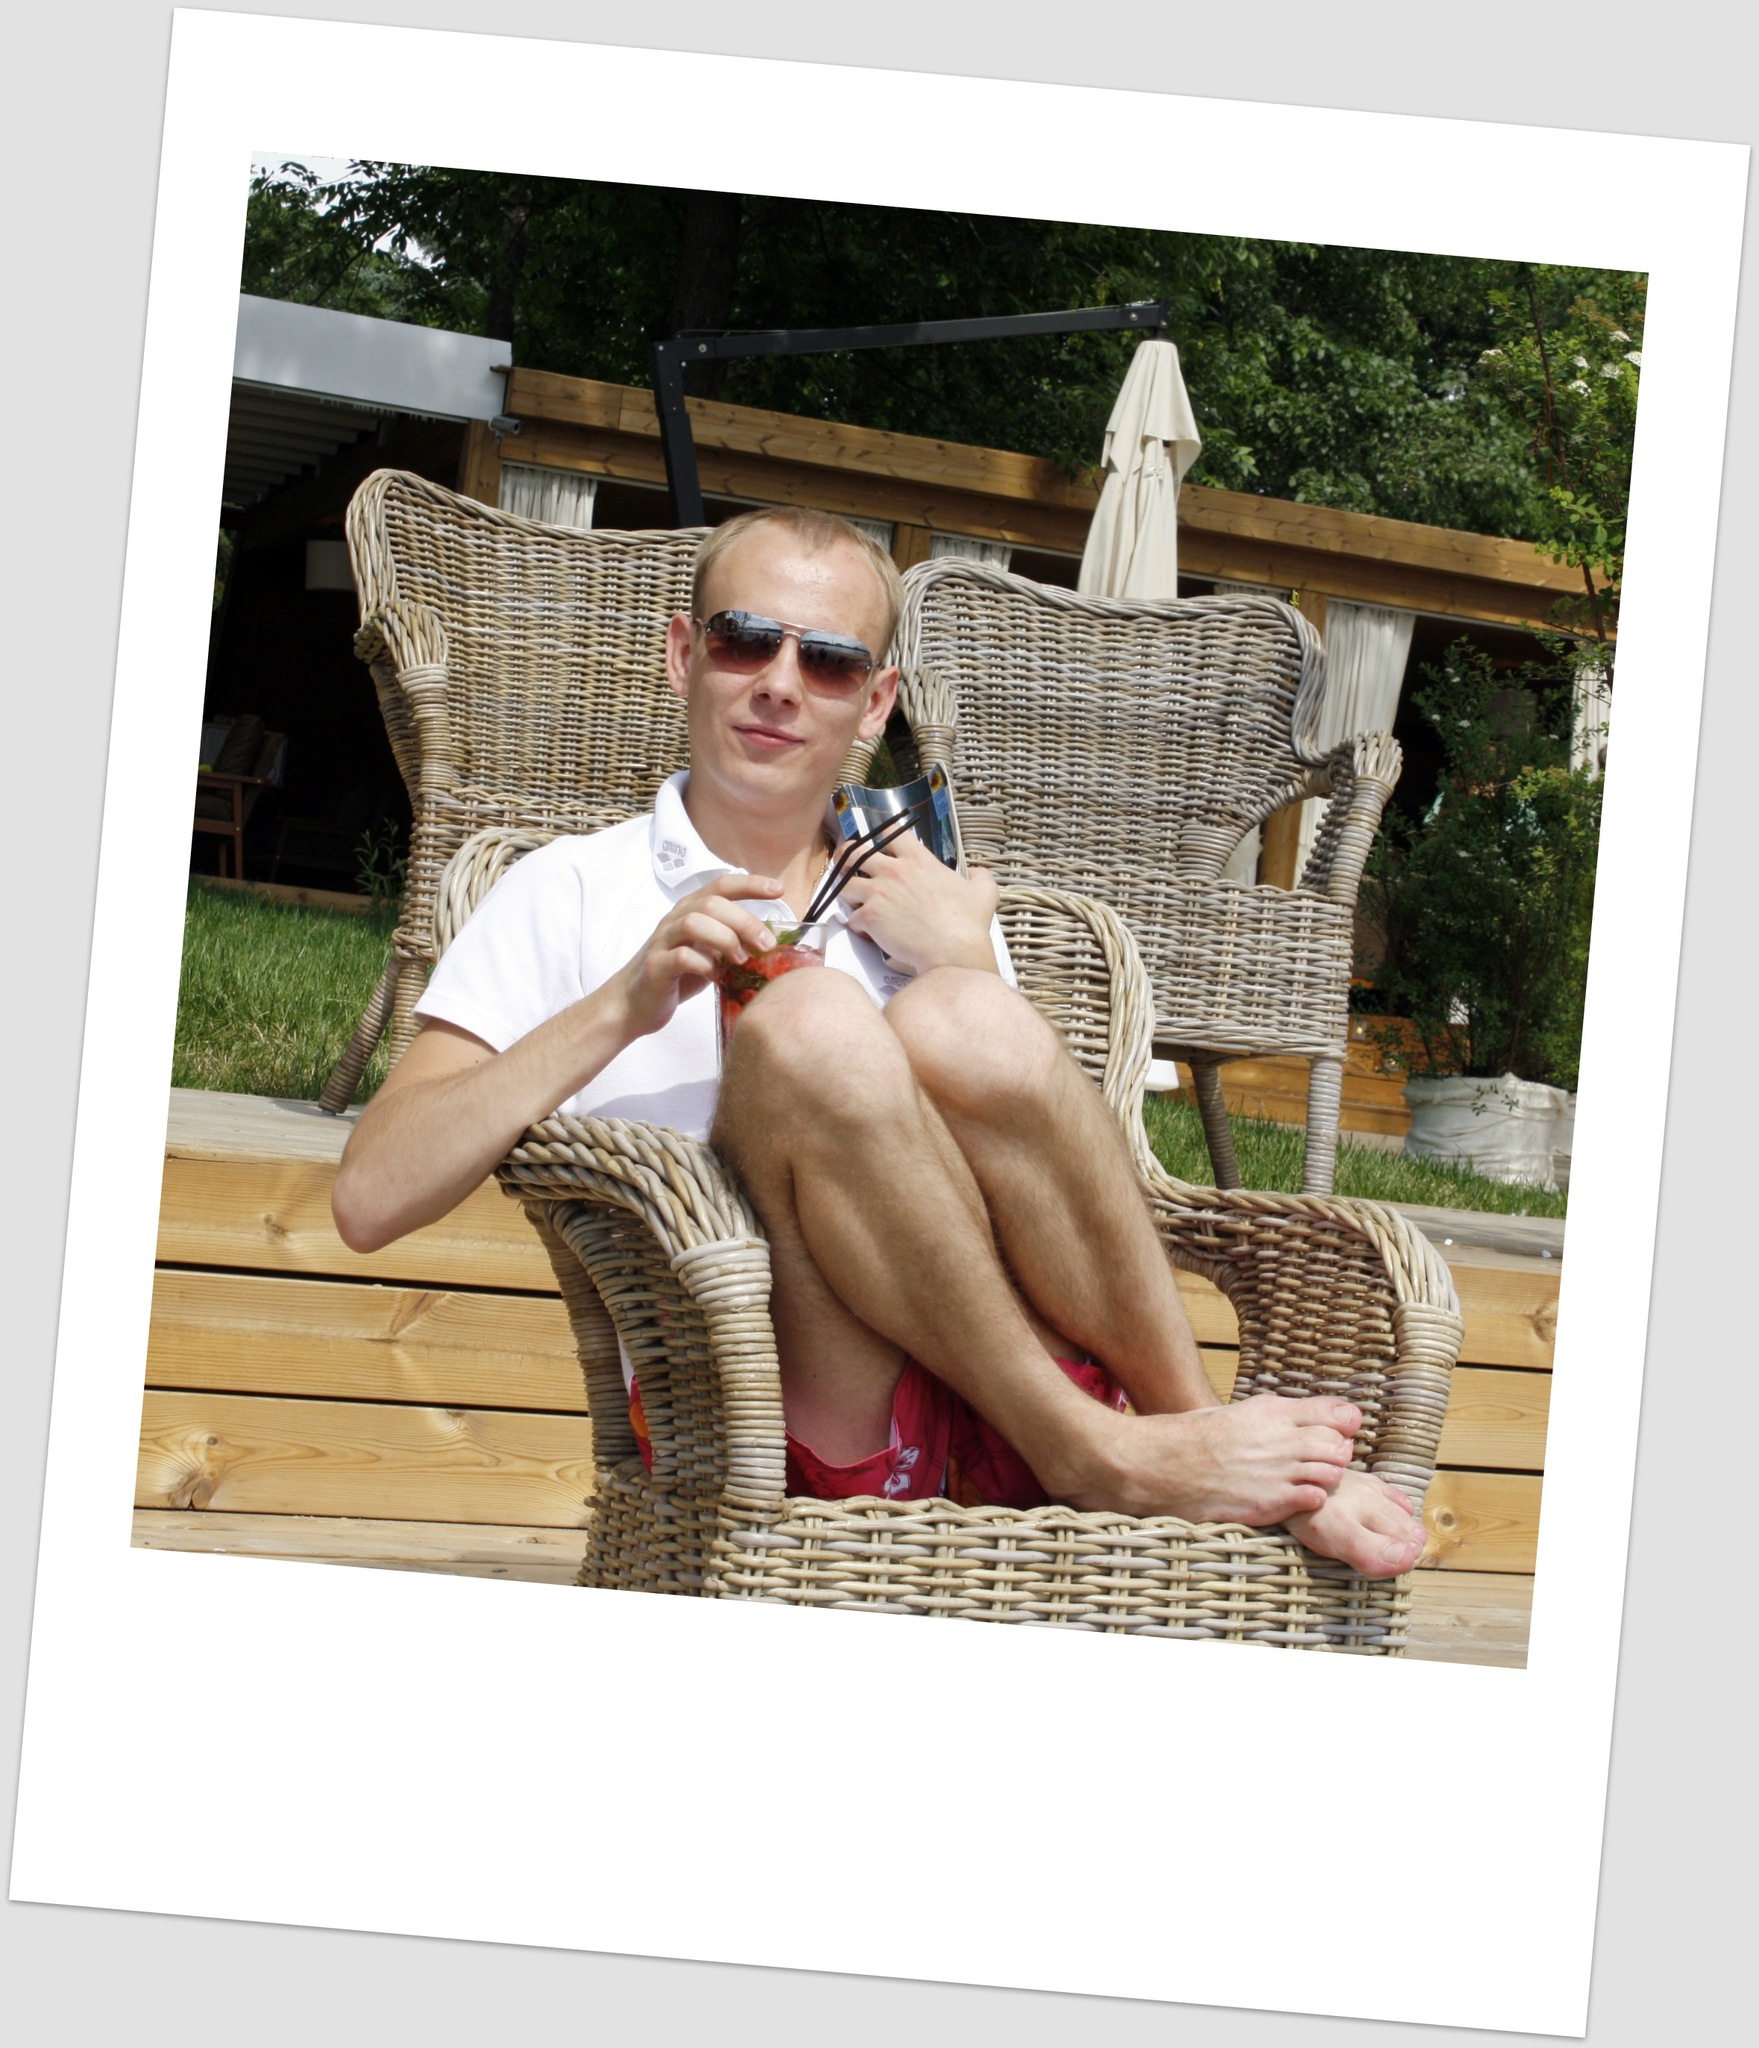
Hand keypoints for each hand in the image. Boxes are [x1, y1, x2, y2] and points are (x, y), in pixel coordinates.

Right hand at [609, 871, 786, 1037]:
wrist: (633, 1003)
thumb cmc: (676, 976)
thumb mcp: (708, 953)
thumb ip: (730, 942)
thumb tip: (769, 942)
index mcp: (690, 910)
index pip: (721, 885)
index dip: (751, 883)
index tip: (778, 889)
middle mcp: (675, 920)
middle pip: (713, 904)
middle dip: (746, 922)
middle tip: (766, 946)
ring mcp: (663, 941)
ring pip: (695, 922)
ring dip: (725, 940)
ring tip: (739, 960)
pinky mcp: (656, 967)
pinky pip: (682, 956)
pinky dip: (705, 965)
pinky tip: (715, 977)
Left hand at [837, 833, 999, 975]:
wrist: (953, 953)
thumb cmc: (968, 924)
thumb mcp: (984, 893)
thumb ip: (980, 877)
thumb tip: (977, 872)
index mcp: (919, 861)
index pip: (890, 833)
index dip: (881, 835)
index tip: (879, 841)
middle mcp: (894, 871)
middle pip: (854, 853)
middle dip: (847, 858)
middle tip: (847, 867)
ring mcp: (879, 893)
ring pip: (845, 884)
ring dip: (848, 893)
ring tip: (856, 903)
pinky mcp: (869, 916)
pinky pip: (851, 918)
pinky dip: (857, 926)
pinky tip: (868, 933)